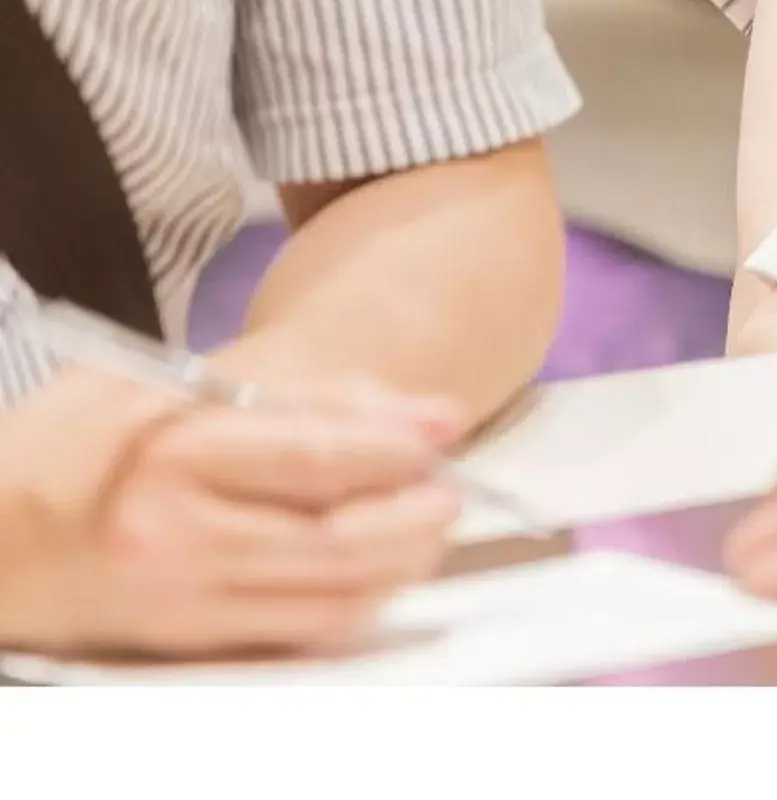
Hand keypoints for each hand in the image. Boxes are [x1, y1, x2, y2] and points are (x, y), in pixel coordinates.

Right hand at [0, 367, 463, 658]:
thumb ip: (298, 394)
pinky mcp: (184, 641)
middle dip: (414, 517)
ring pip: (329, 597)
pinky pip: (297, 634)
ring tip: (429, 525)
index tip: (447, 426)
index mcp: (172, 457)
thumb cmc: (75, 442)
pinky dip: (356, 603)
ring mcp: (181, 600)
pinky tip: (379, 570)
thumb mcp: (171, 383)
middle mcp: (178, 538)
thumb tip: (416, 415)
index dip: (396, 446)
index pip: (314, 458)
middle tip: (453, 488)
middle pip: (335, 541)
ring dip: (399, 564)